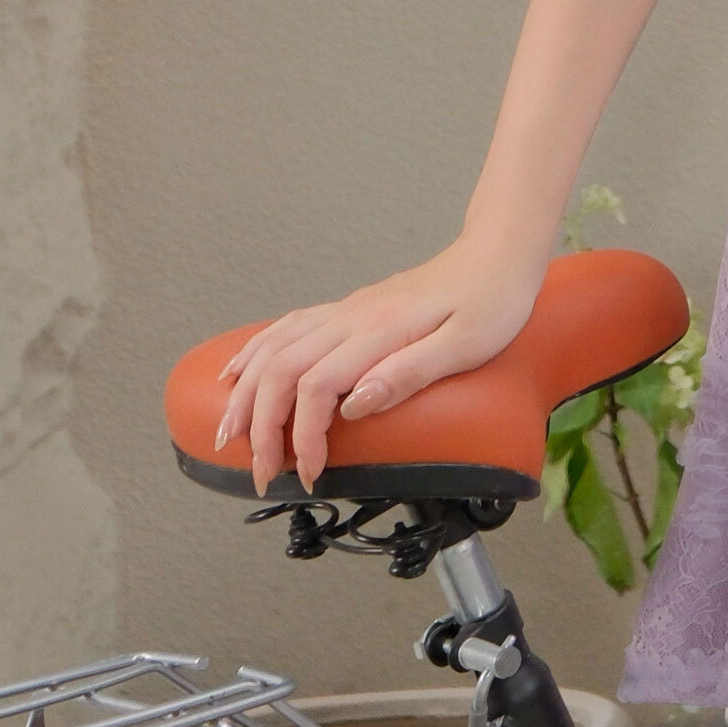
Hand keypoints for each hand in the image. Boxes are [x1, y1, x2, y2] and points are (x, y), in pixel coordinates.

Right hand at [216, 245, 539, 494]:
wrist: (499, 253)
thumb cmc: (493, 300)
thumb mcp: (467, 345)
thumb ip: (408, 373)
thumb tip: (354, 404)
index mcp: (379, 331)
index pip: (317, 388)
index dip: (304, 436)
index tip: (313, 473)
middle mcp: (353, 318)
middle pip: (281, 370)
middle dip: (260, 427)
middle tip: (262, 473)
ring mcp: (347, 311)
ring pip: (275, 348)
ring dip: (245, 392)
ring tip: (228, 433)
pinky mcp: (350, 309)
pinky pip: (287, 328)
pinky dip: (255, 352)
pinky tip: (237, 370)